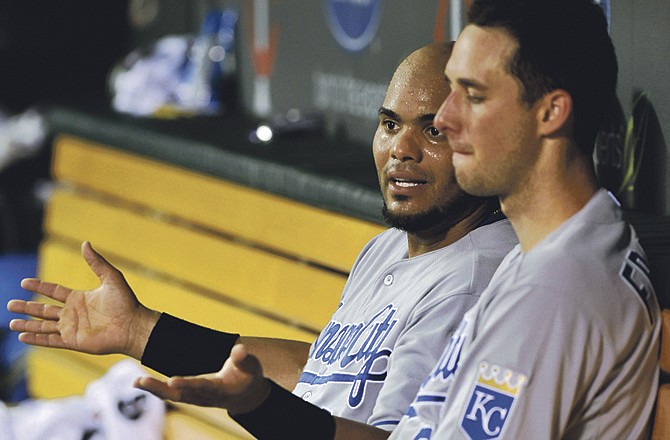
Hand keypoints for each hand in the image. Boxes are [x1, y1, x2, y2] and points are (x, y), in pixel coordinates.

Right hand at [7, 241, 159, 358]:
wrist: (133, 325)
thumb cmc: (126, 302)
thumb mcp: (111, 277)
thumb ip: (96, 262)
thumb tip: (85, 243)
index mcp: (79, 298)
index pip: (54, 291)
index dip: (39, 287)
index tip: (24, 283)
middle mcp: (73, 314)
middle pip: (43, 310)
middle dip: (27, 307)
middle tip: (9, 304)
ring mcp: (72, 328)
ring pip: (43, 326)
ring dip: (27, 325)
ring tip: (10, 322)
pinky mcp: (73, 341)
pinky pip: (51, 340)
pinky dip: (36, 339)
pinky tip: (22, 337)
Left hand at [135, 344, 270, 413]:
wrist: (246, 396)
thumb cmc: (249, 377)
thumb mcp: (252, 367)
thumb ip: (244, 359)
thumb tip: (238, 349)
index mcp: (221, 389)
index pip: (202, 387)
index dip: (188, 384)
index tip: (171, 380)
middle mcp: (205, 397)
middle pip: (180, 395)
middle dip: (160, 389)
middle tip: (142, 381)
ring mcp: (196, 398)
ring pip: (172, 396)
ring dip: (153, 389)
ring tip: (137, 381)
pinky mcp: (189, 396)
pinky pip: (170, 394)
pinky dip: (154, 389)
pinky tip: (139, 382)